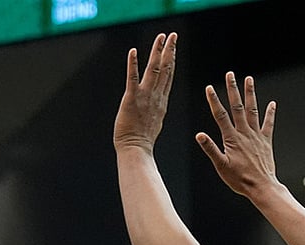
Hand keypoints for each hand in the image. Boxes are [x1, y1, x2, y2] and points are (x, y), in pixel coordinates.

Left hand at [113, 32, 177, 153]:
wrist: (136, 150)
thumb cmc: (141, 140)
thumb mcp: (153, 121)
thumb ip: (155, 108)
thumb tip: (157, 104)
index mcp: (161, 101)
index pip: (168, 76)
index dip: (171, 59)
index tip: (173, 46)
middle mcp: (156, 96)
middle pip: (165, 69)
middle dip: (169, 50)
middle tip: (173, 35)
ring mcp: (144, 97)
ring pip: (154, 70)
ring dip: (157, 52)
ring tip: (161, 37)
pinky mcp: (131, 99)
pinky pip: (132, 78)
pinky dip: (133, 64)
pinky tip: (134, 51)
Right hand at [196, 72, 278, 196]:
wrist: (262, 187)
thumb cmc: (240, 180)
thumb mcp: (221, 166)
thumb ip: (210, 149)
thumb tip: (199, 135)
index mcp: (231, 139)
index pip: (220, 115)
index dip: (214, 101)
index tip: (209, 87)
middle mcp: (244, 133)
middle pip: (237, 107)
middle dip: (232, 90)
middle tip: (230, 74)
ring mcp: (256, 136)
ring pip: (252, 110)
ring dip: (250, 94)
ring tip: (248, 79)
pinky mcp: (266, 141)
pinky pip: (268, 124)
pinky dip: (270, 113)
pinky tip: (272, 103)